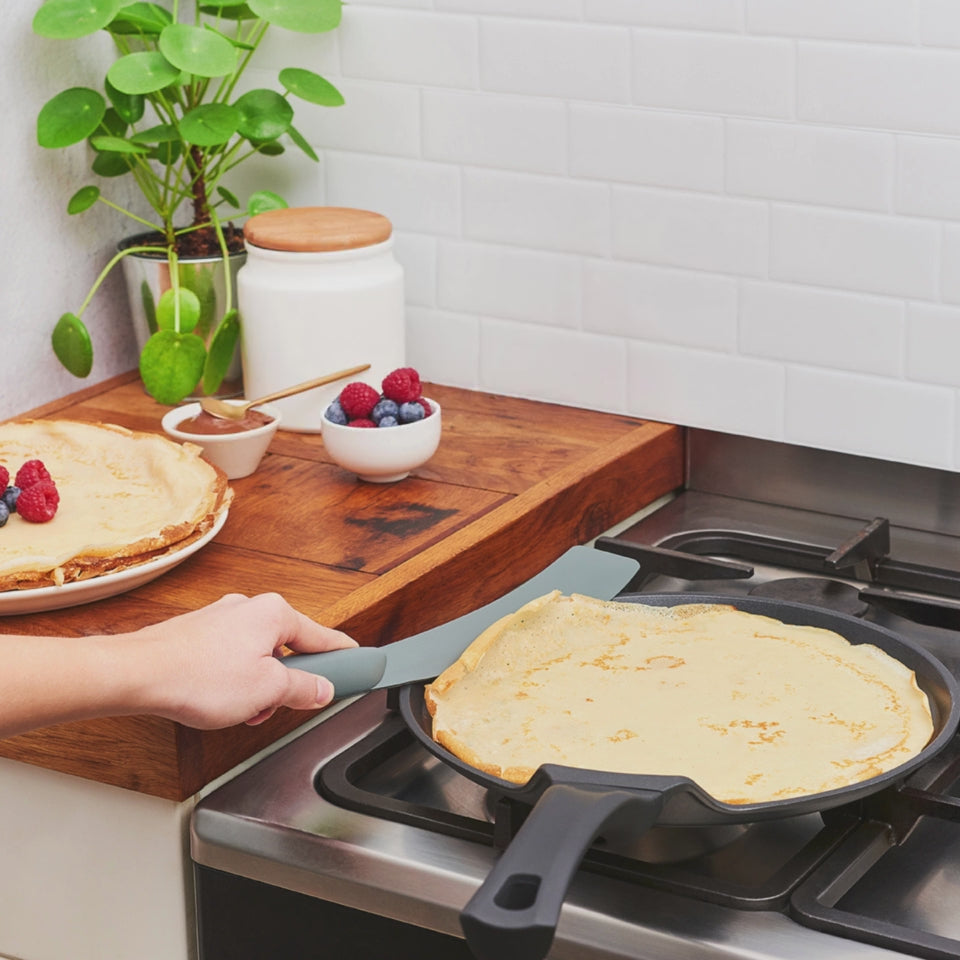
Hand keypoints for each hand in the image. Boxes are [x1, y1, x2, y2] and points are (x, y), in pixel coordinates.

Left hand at [130, 592, 356, 727]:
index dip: (344, 657)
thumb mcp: (267, 691)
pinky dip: (232, 682)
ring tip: (240, 709)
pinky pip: (230, 660)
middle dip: (286, 683)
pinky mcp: (197, 636)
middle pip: (288, 649)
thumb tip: (321, 689)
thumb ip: (302, 690)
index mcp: (274, 613)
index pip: (323, 637)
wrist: (136, 675)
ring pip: (257, 657)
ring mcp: (220, 620)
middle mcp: (248, 608)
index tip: (361, 666)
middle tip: (281, 706)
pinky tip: (218, 702)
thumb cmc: (197, 676)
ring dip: (257, 687)